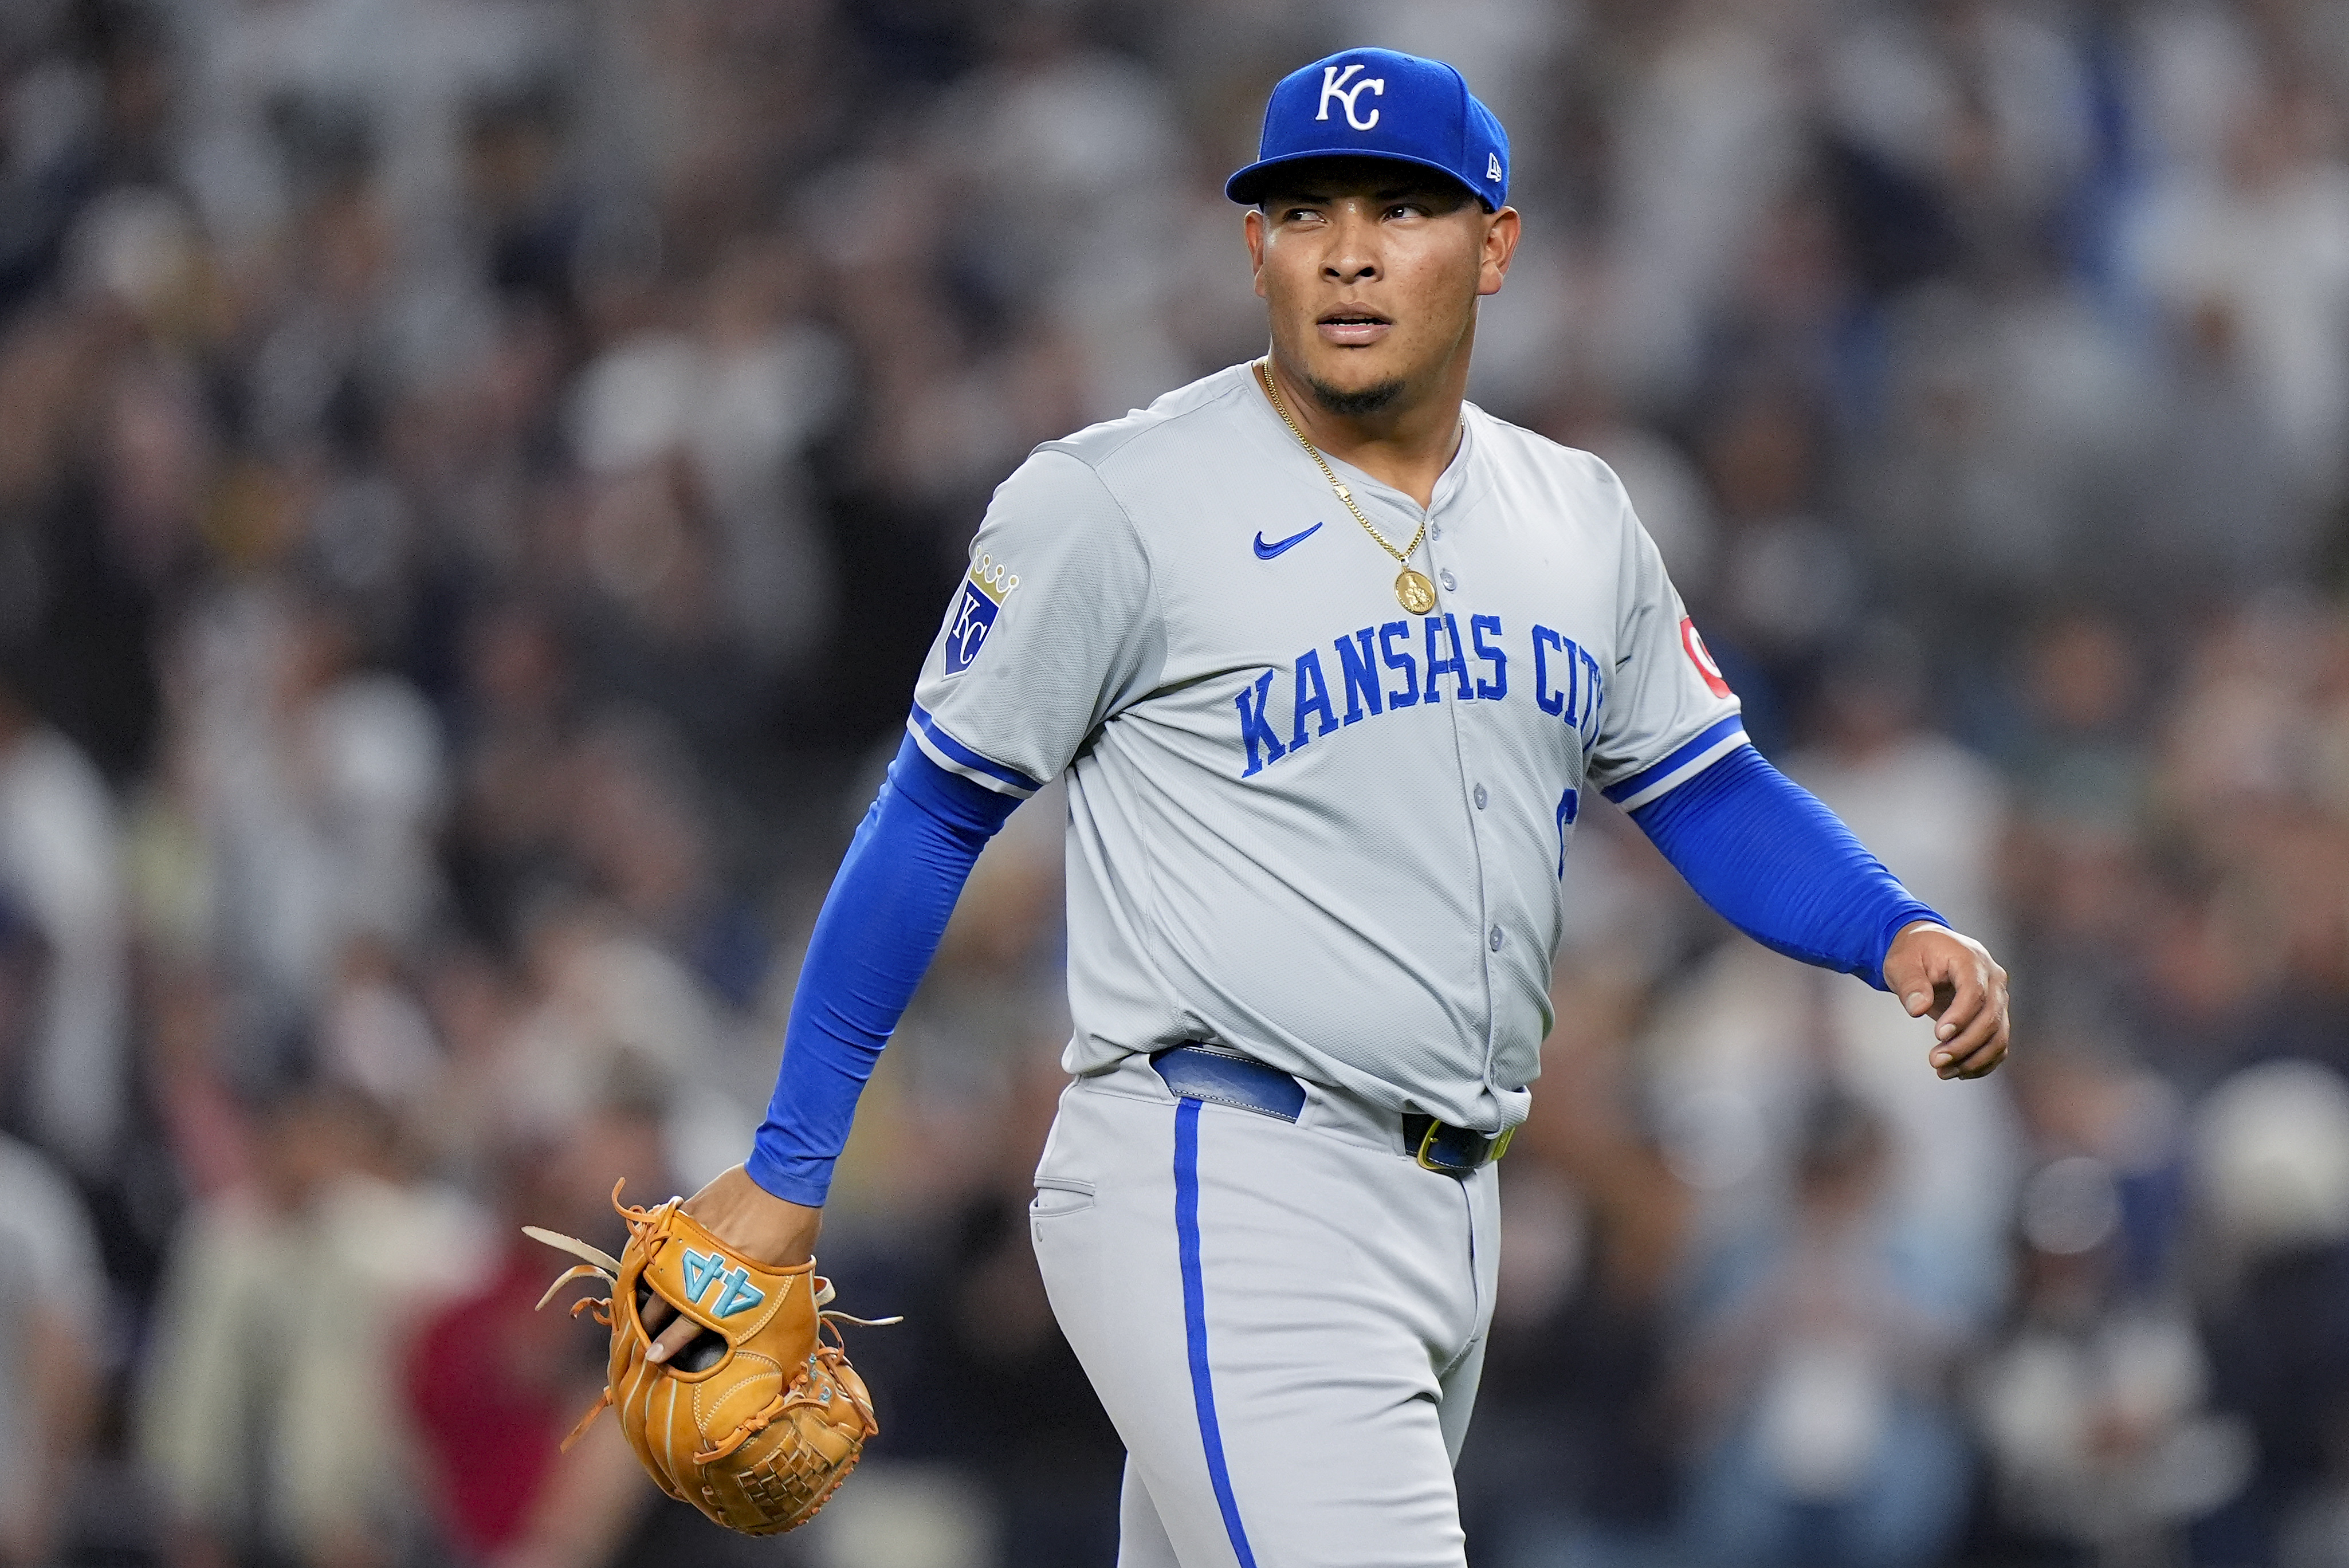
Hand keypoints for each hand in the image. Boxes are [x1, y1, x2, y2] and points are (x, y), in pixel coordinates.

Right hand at [642, 1164, 822, 1363]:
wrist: (785, 1175)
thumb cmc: (795, 1224)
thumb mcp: (788, 1269)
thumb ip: (766, 1289)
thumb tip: (760, 1307)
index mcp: (731, 1282)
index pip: (692, 1322)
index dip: (671, 1342)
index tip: (654, 1356)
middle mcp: (705, 1262)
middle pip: (667, 1299)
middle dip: (651, 1321)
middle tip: (643, 1335)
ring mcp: (691, 1237)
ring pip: (656, 1271)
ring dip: (646, 1290)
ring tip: (639, 1305)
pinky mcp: (687, 1213)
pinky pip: (662, 1237)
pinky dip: (654, 1252)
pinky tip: (649, 1264)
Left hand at [1882, 921, 2009, 1079]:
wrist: (1929, 948)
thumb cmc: (1914, 952)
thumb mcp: (1901, 961)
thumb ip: (1910, 983)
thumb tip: (1917, 1009)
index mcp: (1971, 960)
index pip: (1975, 992)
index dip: (1961, 1016)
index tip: (1938, 1035)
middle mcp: (1993, 979)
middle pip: (1990, 1018)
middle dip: (1964, 1044)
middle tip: (1935, 1061)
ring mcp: (1999, 999)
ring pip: (1998, 1036)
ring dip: (1974, 1059)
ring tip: (1942, 1071)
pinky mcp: (1996, 1016)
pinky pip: (1998, 1045)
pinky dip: (1982, 1062)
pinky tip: (1957, 1072)